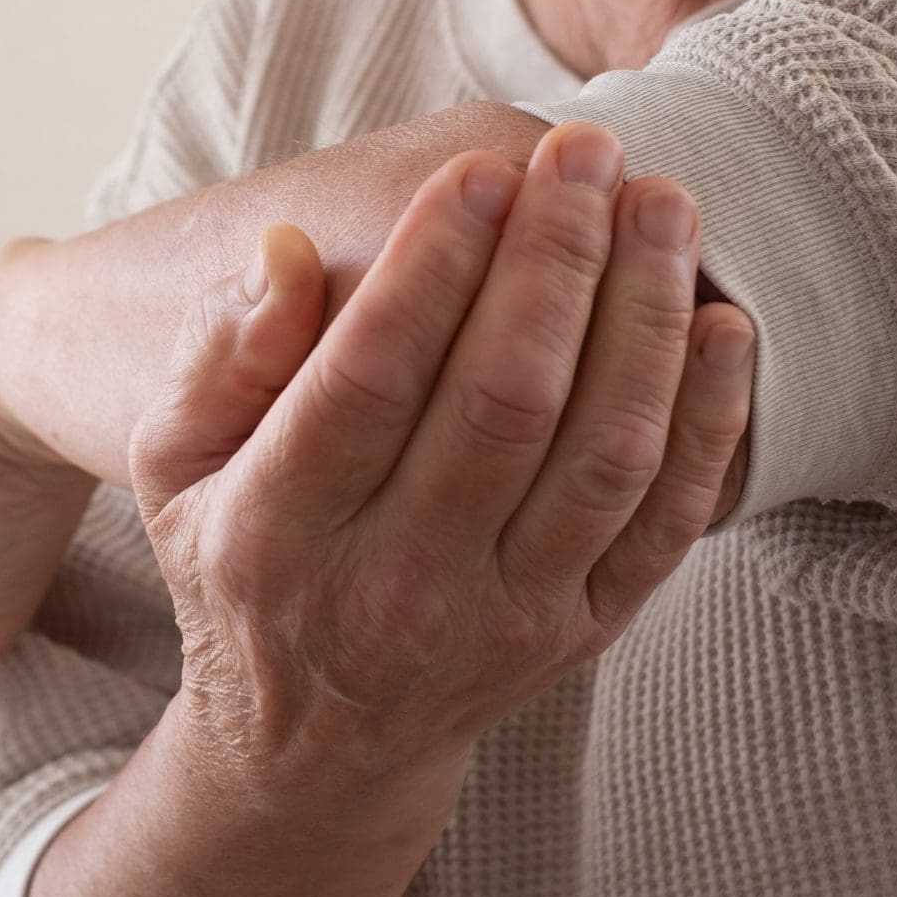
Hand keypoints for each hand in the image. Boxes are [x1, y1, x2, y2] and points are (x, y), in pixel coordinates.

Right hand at [128, 123, 755, 788]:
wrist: (315, 747)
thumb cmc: (240, 559)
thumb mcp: (175, 467)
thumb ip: (218, 357)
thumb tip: (284, 252)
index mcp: (277, 531)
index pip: (367, 381)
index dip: (430, 266)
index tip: (481, 169)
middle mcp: (396, 585)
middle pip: (502, 404)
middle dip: (556, 259)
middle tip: (589, 149)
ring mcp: (503, 617)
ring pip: (601, 455)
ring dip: (645, 316)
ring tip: (664, 205)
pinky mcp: (582, 632)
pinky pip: (665, 523)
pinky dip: (709, 422)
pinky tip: (721, 324)